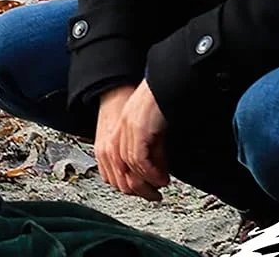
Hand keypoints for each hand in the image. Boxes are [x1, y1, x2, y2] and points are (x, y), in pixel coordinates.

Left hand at [93, 85, 163, 201]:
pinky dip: (151, 173)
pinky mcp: (137, 130)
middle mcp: (117, 133)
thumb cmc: (159, 103)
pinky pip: (139, 160)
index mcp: (117, 133)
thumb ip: (152, 151)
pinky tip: (161, 178)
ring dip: (146, 182)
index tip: (145, 190)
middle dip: (137, 188)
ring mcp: (126, 132)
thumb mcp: (153, 132)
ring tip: (160, 186)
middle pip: (118, 172)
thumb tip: (158, 172)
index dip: (129, 183)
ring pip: (129, 169)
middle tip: (154, 195)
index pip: (114, 168)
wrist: (164, 82)